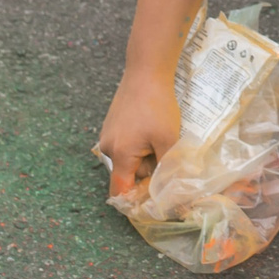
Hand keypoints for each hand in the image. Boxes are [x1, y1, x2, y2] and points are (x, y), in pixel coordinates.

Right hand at [92, 68, 180, 198]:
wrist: (145, 72)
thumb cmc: (157, 106)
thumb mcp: (167, 139)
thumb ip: (166, 167)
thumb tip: (169, 189)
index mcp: (121, 155)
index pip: (120, 191)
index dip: (133, 202)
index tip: (150, 205)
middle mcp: (108, 148)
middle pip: (127, 174)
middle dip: (146, 172)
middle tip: (164, 156)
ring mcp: (108, 135)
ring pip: (128, 159)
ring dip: (144, 157)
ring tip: (158, 138)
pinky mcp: (111, 125)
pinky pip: (125, 145)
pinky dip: (138, 145)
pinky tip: (150, 130)